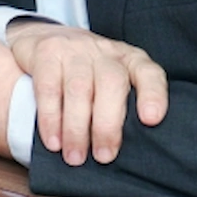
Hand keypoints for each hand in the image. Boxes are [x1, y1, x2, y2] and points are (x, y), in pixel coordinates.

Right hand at [6, 20, 167, 165]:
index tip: (151, 120)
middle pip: (111, 83)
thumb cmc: (86, 74)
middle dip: (107, 125)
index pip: (148, 73)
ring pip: (78, 89)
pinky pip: (48, 88)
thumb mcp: (111, 83)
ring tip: (74, 156)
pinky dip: (50, 118)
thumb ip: (123, 106)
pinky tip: (53, 140)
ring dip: (76, 128)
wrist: (44, 39)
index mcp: (129, 59)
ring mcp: (74, 48)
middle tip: (102, 156)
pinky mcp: (46, 52)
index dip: (152, 95)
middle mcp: (104, 51)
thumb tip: (131, 151)